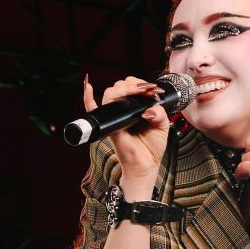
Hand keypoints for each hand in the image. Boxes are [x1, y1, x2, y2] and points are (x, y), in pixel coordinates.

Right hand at [83, 75, 167, 193]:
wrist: (145, 165)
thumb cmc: (151, 148)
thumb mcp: (162, 126)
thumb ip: (160, 113)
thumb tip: (149, 109)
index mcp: (135, 108)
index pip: (132, 87)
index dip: (140, 84)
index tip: (152, 89)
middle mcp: (124, 110)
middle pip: (120, 86)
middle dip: (133, 84)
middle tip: (145, 90)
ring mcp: (115, 117)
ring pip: (110, 93)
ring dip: (123, 88)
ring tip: (136, 91)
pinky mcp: (109, 125)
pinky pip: (93, 110)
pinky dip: (87, 97)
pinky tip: (88, 87)